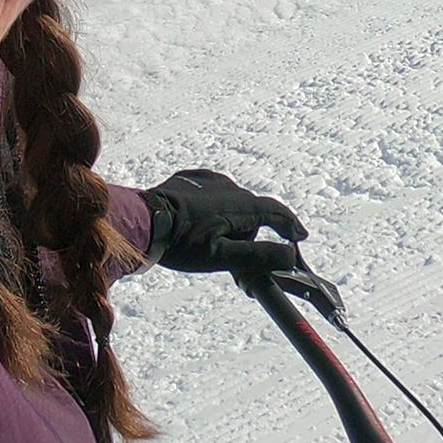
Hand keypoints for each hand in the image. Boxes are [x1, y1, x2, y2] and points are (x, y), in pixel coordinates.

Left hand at [143, 169, 307, 274]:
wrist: (142, 222)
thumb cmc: (182, 243)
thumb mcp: (223, 257)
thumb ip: (258, 256)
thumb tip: (290, 256)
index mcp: (242, 205)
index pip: (277, 213)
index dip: (291, 226)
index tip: (299, 237)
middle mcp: (230, 187)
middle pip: (254, 213)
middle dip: (252, 236)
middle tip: (240, 262)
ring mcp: (210, 181)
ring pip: (233, 203)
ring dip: (232, 222)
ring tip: (215, 246)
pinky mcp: (192, 180)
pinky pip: (213, 193)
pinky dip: (215, 208)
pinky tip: (204, 223)